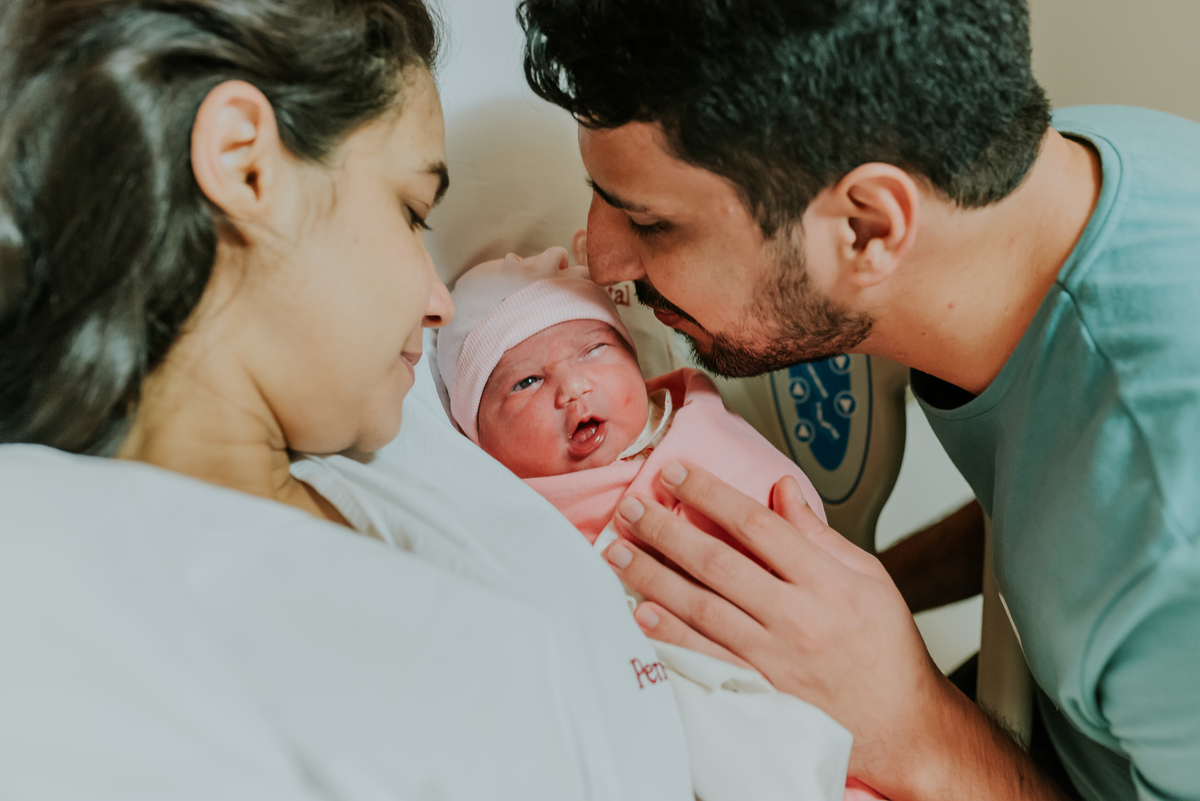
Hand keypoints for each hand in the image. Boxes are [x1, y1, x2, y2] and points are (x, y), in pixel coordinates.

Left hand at [603, 460, 954, 791]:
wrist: (900, 725)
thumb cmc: (886, 650)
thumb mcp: (869, 578)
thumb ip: (818, 533)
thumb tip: (781, 489)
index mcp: (825, 582)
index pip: (756, 524)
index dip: (711, 494)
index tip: (677, 474)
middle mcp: (796, 617)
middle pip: (718, 562)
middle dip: (667, 529)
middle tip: (632, 507)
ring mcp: (773, 657)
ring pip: (701, 607)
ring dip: (653, 576)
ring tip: (618, 552)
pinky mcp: (759, 690)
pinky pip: (705, 657)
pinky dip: (670, 635)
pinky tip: (641, 613)